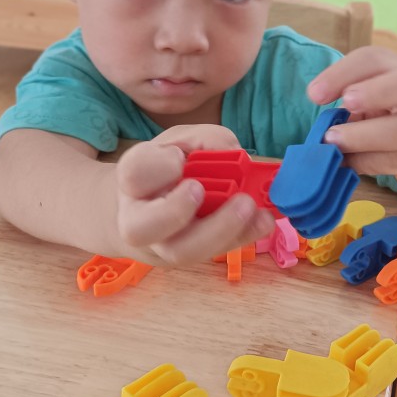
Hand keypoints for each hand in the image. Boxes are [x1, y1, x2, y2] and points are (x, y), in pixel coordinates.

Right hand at [113, 124, 274, 267]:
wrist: (148, 209)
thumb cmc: (166, 169)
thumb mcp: (181, 142)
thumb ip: (204, 140)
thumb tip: (232, 151)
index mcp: (132, 180)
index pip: (134, 175)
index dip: (158, 169)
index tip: (179, 159)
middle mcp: (139, 219)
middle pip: (143, 228)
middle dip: (176, 210)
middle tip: (203, 190)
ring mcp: (164, 245)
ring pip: (182, 251)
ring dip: (219, 229)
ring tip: (247, 206)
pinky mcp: (193, 257)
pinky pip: (216, 252)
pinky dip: (244, 235)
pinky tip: (264, 219)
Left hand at [307, 48, 396, 193]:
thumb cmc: (394, 113)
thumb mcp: (375, 96)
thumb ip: (349, 99)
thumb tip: (319, 117)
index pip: (374, 59)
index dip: (342, 73)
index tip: (314, 95)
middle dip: (374, 93)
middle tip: (344, 105)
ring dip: (366, 136)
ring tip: (334, 141)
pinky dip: (368, 162)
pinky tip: (346, 163)